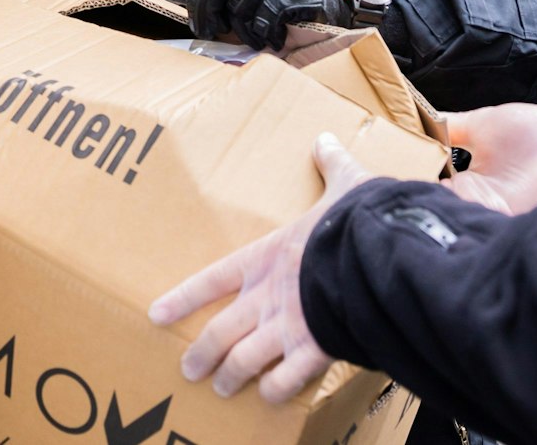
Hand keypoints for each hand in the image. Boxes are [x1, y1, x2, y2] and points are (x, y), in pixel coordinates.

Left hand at [148, 133, 370, 402]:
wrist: (380, 251)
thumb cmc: (358, 218)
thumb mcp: (345, 182)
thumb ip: (331, 165)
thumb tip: (325, 140)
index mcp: (267, 256)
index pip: (212, 279)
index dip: (182, 298)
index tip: (156, 314)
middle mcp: (269, 296)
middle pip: (220, 332)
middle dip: (201, 353)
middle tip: (189, 369)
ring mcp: (289, 326)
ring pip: (244, 360)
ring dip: (230, 376)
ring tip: (222, 388)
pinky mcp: (316, 349)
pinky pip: (286, 379)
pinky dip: (275, 389)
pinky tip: (270, 396)